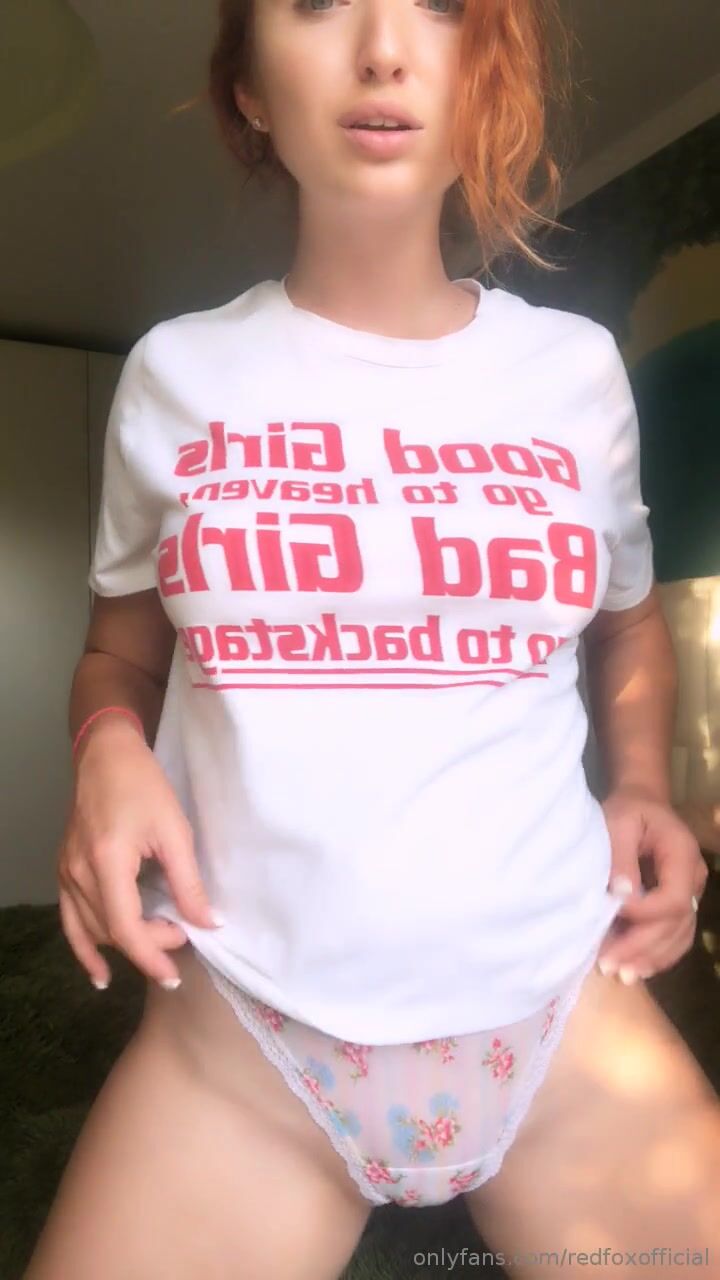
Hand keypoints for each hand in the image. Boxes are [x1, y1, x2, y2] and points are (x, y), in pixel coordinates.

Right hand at [57, 719, 220, 989]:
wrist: (106, 756)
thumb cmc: (144, 785)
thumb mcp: (175, 831)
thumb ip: (189, 882)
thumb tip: (207, 923)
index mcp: (107, 861)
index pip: (125, 927)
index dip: (151, 955)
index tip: (174, 972)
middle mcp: (79, 872)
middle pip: (110, 931)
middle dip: (147, 944)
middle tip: (181, 936)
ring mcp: (66, 872)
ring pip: (91, 929)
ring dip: (124, 945)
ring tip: (155, 951)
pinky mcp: (65, 870)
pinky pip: (70, 920)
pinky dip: (84, 948)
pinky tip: (100, 973)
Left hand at [596, 785, 707, 983]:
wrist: (641, 804)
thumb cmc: (627, 810)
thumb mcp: (619, 823)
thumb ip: (620, 858)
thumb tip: (621, 895)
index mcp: (682, 854)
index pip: (673, 898)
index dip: (643, 913)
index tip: (610, 912)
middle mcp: (693, 878)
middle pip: (676, 923)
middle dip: (641, 946)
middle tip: (607, 964)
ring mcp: (690, 894)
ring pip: (678, 936)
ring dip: (649, 958)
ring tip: (618, 974)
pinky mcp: (678, 905)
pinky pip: (675, 937)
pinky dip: (656, 956)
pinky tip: (633, 969)